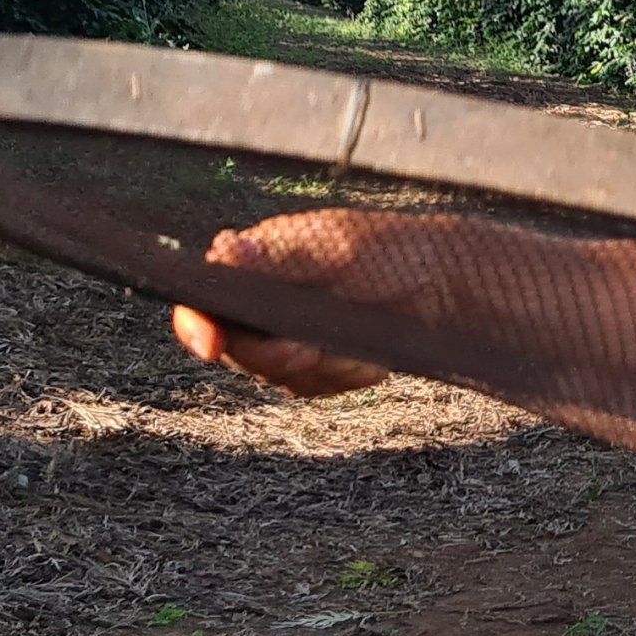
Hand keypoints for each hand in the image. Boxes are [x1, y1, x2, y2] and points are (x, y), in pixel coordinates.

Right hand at [172, 215, 400, 398]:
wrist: (440, 286)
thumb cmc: (388, 253)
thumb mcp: (336, 250)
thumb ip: (280, 258)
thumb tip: (225, 247)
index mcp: (256, 264)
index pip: (202, 300)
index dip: (196, 326)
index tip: (210, 346)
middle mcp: (260, 302)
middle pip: (236, 350)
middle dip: (276, 356)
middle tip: (310, 351)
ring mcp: (284, 337)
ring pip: (276, 375)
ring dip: (322, 366)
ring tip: (360, 346)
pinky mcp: (313, 366)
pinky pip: (311, 387)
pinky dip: (342, 376)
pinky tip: (368, 358)